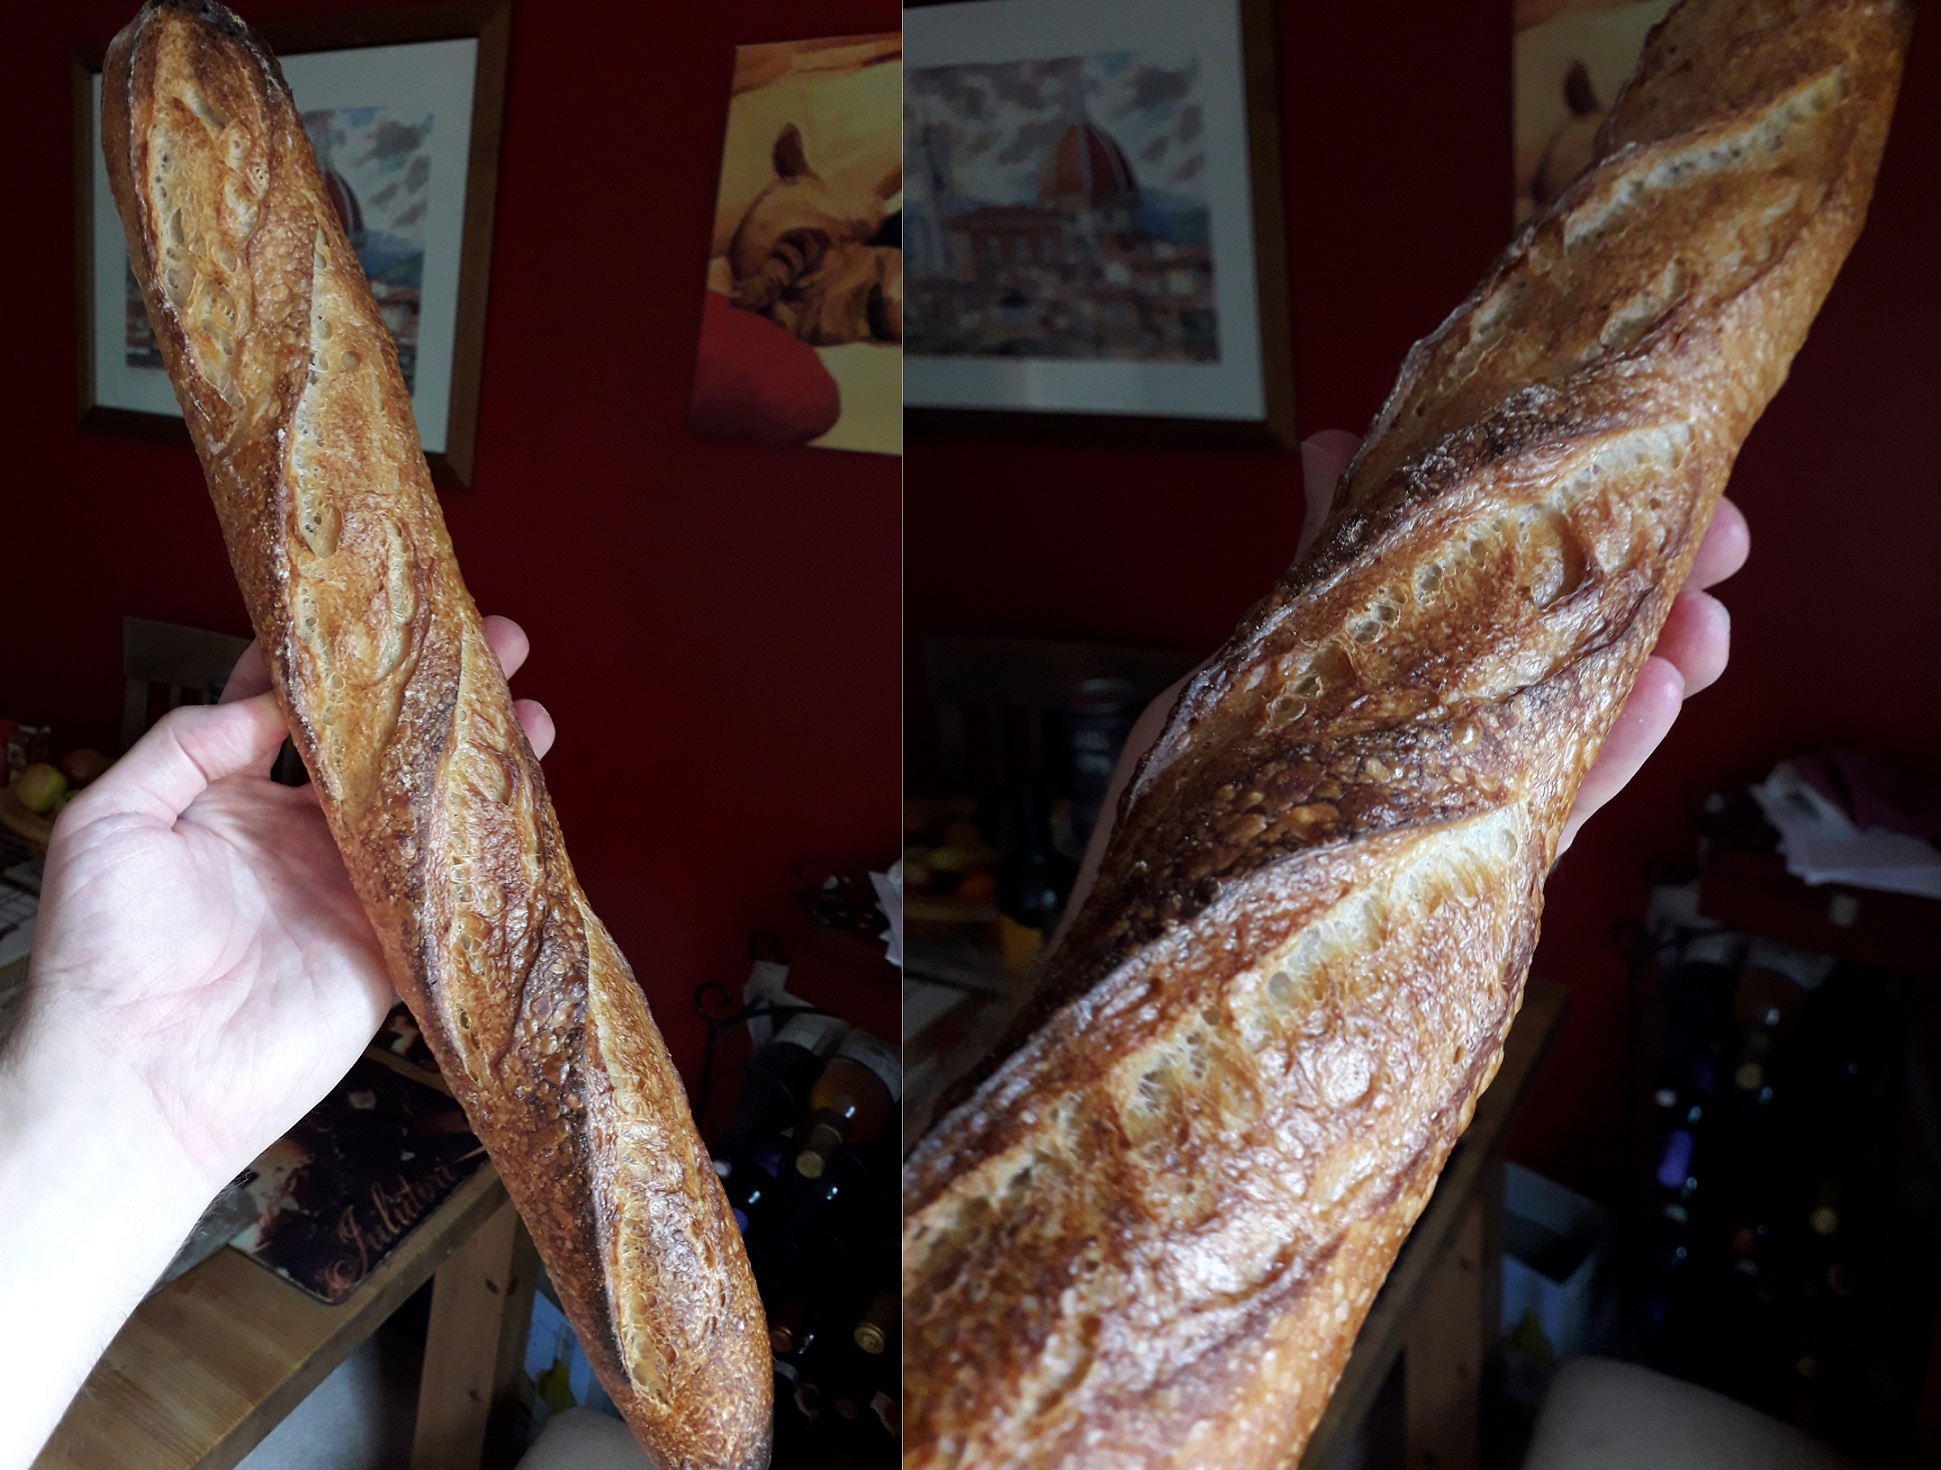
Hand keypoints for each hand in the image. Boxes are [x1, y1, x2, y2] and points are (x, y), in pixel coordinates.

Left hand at [25, 615, 554, 1186]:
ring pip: (427, 806)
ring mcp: (348, 889)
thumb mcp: (112, 821)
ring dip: (479, 755)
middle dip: (432, 694)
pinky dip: (490, 844)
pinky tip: (524, 797)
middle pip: (378, 748)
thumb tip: (267, 703)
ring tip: (528, 704)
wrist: (141, 1080)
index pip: (288, 710)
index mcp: (223, 799)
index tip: (377, 611)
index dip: (334, 660)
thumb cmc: (103, 957)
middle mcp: (295, 836)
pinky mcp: (391, 946)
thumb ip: (188, 747)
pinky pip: (449, 885)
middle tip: (490, 641)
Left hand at [1056, 432, 1743, 941]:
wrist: (1149, 1024)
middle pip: (1551, 653)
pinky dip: (1602, 757)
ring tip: (1711, 623)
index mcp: (1367, 684)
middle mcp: (1416, 746)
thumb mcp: (1242, 681)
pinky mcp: (1460, 895)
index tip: (1635, 472)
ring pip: (1569, 728)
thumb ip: (1313, 579)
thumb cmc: (1162, 846)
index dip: (1571, 532)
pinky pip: (1542, 814)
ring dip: (1650, 668)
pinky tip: (1657, 701)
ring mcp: (1444, 818)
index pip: (1490, 587)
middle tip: (1724, 539)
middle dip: (1639, 590)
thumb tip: (1331, 446)